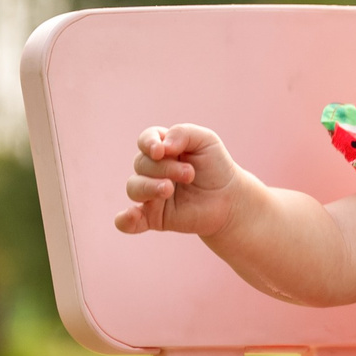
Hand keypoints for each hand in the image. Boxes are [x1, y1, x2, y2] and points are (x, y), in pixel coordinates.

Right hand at [114, 124, 257, 239]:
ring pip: (133, 187)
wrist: (229, 199)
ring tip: (170, 189)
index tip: (160, 150)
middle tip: (190, 174)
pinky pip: (131, 222)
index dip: (148, 143)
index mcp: (162, 149)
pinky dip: (125, 220)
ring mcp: (151, 194)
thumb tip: (161, 147)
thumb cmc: (216, 167)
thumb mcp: (206, 140)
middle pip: (141, 164)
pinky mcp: (154, 217)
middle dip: (164, 167)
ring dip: (150, 187)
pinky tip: (131, 217)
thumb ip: (183, 133)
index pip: (145, 141)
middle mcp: (152, 170)